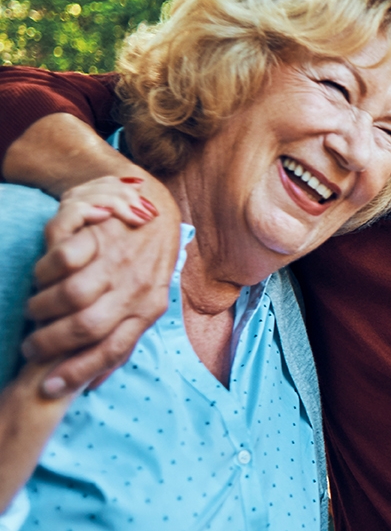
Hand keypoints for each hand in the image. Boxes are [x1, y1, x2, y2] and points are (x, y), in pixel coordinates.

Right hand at [20, 174, 179, 398]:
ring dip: (43, 306)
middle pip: (86, 325)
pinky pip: (62, 257)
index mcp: (149, 308)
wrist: (154, 207)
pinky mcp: (101, 232)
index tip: (47, 387)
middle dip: (50, 342)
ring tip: (36, 307)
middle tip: (32, 345)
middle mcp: (137, 286)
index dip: (77, 372)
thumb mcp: (143, 302)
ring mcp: (120, 258)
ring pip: (71, 293)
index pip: (114, 349)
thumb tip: (92, 385)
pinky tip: (43, 275)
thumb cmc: (142, 264)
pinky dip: (44, 271)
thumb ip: (122, 338)